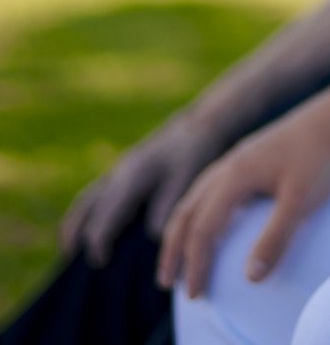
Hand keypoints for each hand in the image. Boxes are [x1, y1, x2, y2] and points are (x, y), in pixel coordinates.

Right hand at [59, 118, 225, 264]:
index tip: (100, 263)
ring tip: (70, 251)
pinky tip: (89, 231)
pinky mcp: (121, 172)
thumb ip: (167, 205)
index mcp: (132, 177)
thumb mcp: (186, 178)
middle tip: (73, 263)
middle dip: (76, 236)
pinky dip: (84, 215)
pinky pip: (93, 196)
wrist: (197, 127)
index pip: (105, 214)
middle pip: (86, 208)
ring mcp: (117, 171)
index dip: (99, 240)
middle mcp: (118, 174)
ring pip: (85, 201)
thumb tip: (151, 236)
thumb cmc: (194, 153)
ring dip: (73, 225)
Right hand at [156, 95, 329, 297]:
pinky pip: (214, 183)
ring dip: (183, 227)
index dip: (196, 265)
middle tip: (167, 283)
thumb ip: (276, 238)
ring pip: (197, 195)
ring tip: (180, 253)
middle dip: (174, 249)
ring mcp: (241, 154)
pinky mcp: (255, 151)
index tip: (197, 296)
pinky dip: (201, 207)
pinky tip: (215, 216)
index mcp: (235, 175)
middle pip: (187, 212)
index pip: (202, 230)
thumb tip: (250, 279)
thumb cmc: (327, 154)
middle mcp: (229, 164)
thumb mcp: (303, 200)